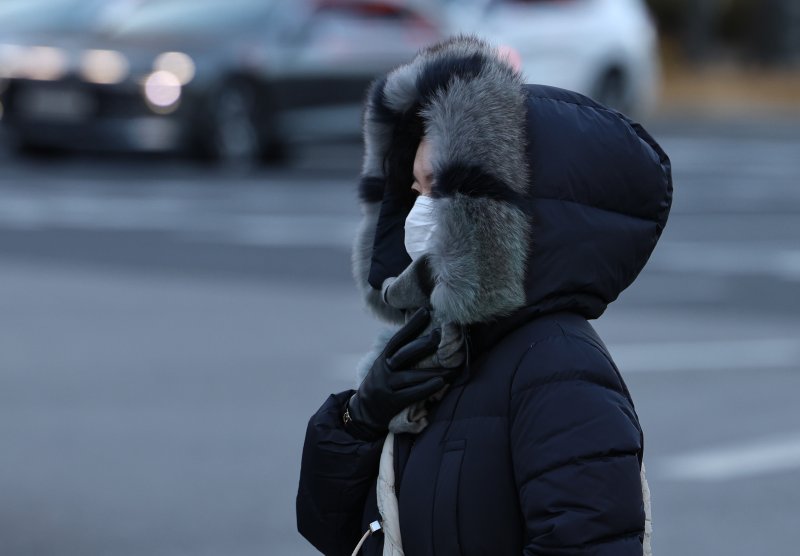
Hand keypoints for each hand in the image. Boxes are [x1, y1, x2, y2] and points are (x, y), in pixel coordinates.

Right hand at [347, 308, 458, 438]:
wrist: (362, 414)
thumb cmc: (382, 386)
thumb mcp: (384, 367)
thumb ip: (399, 355)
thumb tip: (424, 336)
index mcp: (383, 359)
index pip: (398, 339)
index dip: (411, 325)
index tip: (425, 311)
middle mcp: (383, 370)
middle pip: (403, 354)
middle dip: (422, 344)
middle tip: (439, 335)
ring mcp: (386, 386)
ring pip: (411, 376)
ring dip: (433, 372)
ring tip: (452, 368)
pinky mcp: (391, 403)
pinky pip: (411, 394)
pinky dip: (426, 388)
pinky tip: (441, 383)